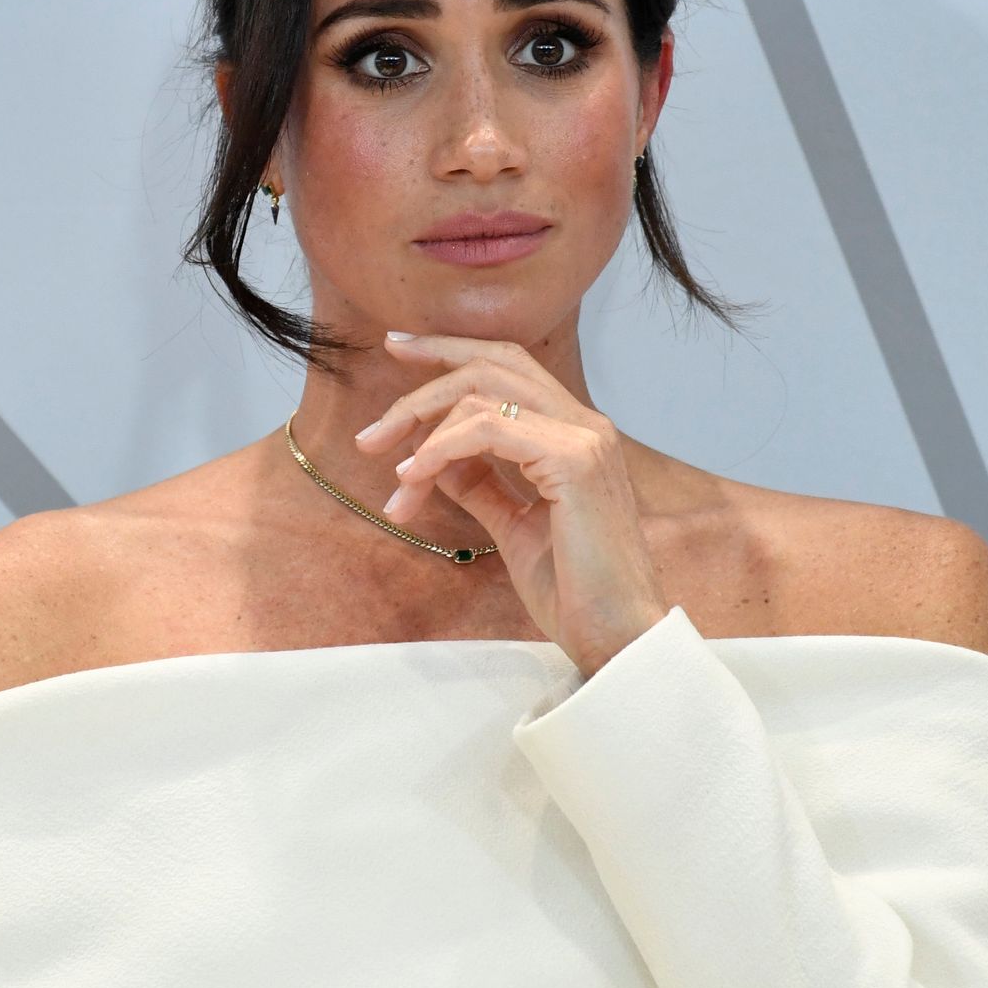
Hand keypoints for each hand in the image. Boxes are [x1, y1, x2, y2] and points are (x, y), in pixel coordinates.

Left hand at [354, 332, 669, 675]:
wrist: (616, 637)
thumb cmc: (575, 592)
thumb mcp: (514, 528)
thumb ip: (482, 485)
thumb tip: (434, 457)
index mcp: (576, 435)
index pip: (509, 365)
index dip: (450, 350)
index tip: (397, 350)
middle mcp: (585, 425)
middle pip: (491, 363)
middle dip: (422, 383)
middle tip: (371, 432)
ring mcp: (583, 438)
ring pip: (482, 393)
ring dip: (420, 429)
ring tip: (392, 477)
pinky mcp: (573, 462)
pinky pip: (488, 428)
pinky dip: (439, 448)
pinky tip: (412, 479)